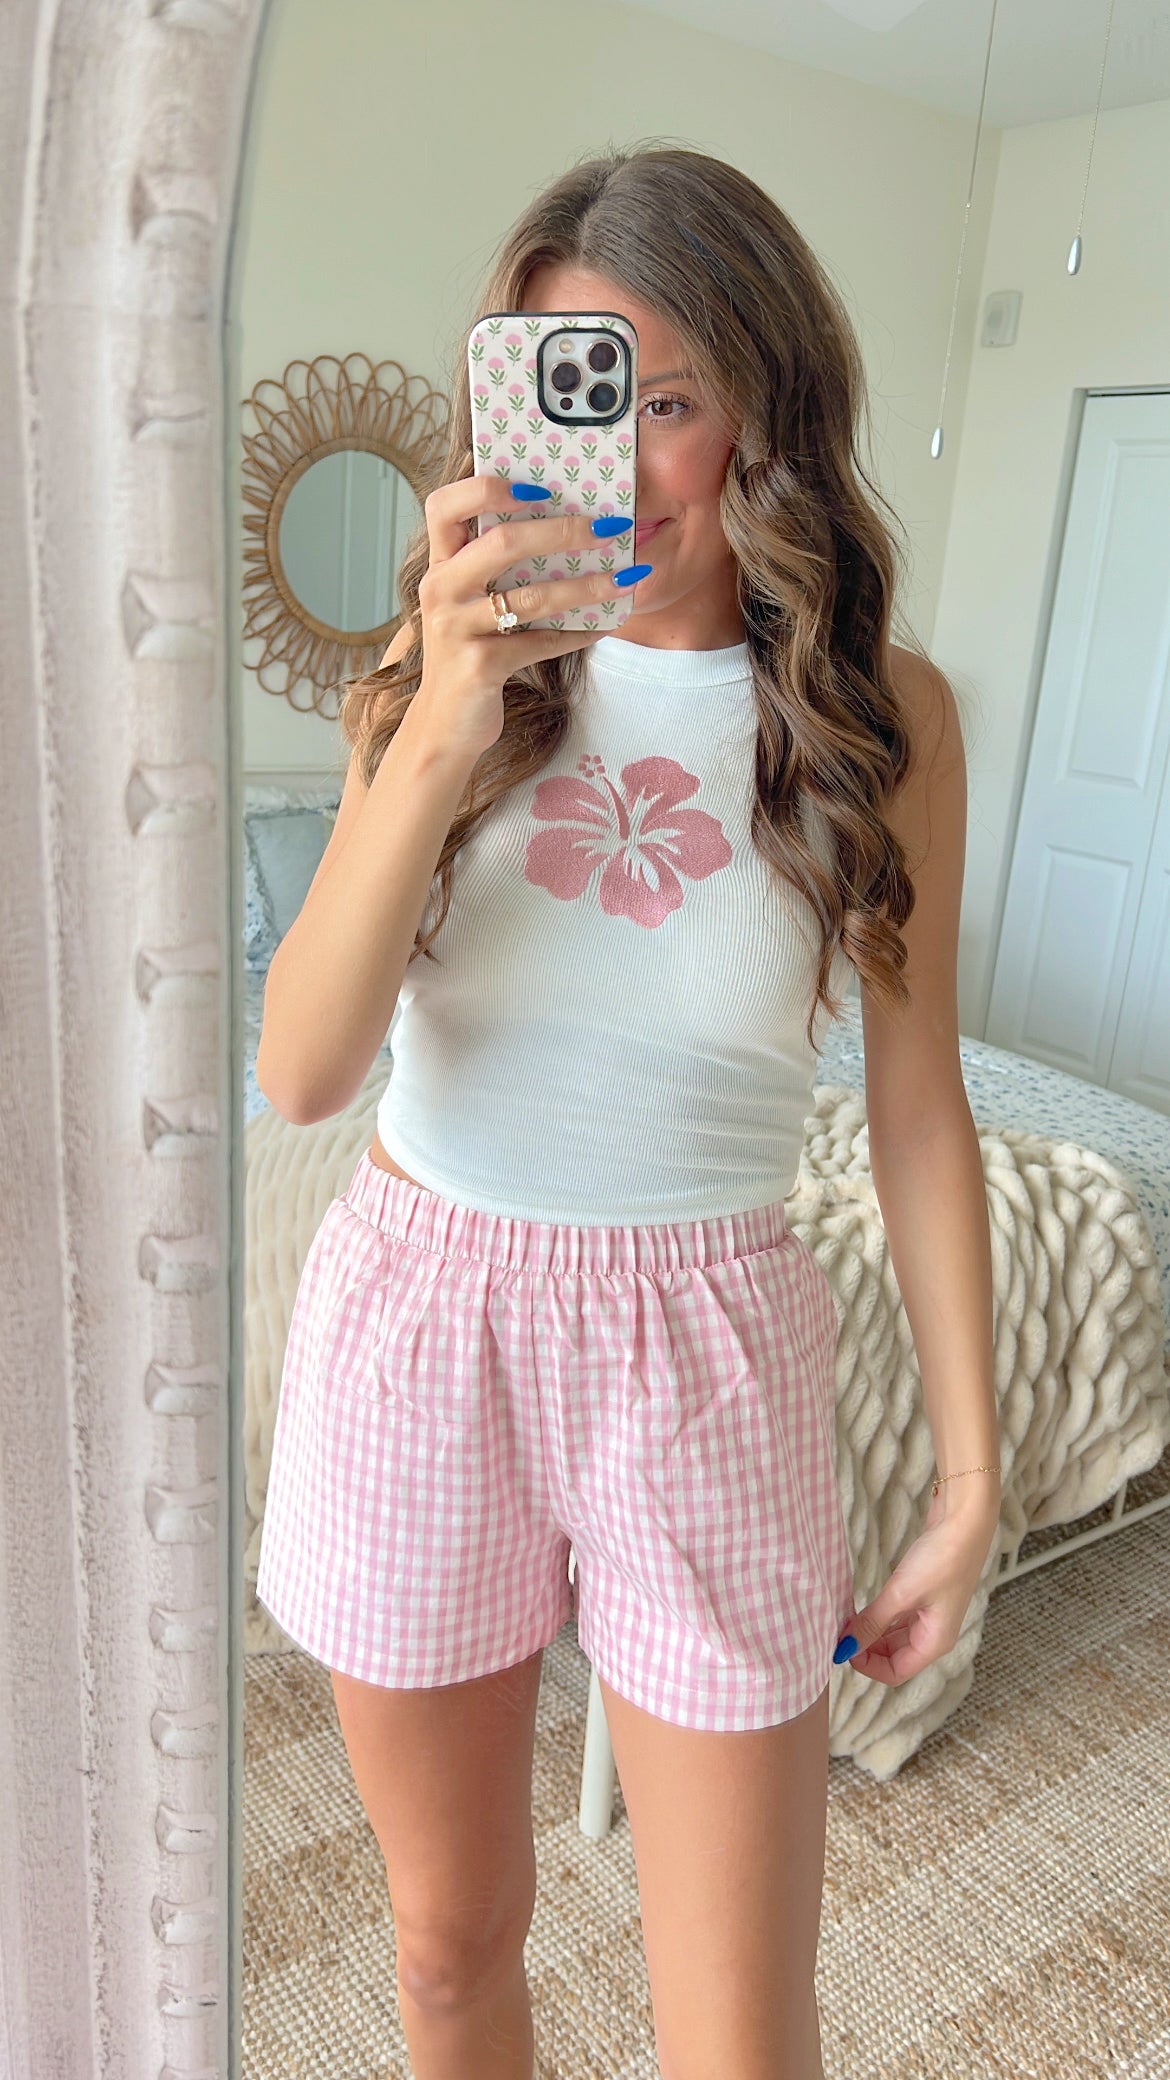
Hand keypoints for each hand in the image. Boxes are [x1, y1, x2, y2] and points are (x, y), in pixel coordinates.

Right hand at [411, 475, 641, 762]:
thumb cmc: (467, 655)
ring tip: (625, 579)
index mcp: (439, 565)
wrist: (444, 727)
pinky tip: (604, 627)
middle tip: (608, 528)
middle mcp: (440, 590)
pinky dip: (578, 634)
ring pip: (531, 596)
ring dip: (585, 586)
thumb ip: (493, 569)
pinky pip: (541, 643)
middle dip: (562, 531)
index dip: (487, 488)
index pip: (444, 505)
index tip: (538, 488)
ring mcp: (456, 629)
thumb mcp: (469, 605)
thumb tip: (568, 527)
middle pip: (500, 542)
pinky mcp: (479, 666)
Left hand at [835, 1484, 999, 1686]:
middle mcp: (934, 1633)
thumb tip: (845, 1648)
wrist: (965, 1521)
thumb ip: (872, 1623)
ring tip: (846, 1618)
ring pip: (894, 1636)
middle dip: (866, 1648)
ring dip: (871, 1632)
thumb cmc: (941, 1560)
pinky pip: (898, 1616)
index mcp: (935, 1642)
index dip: (867, 1666)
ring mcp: (931, 1613)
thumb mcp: (900, 1594)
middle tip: (839, 1630)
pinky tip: (862, 1606)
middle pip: (894, 1656)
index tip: (842, 1647)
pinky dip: (880, 1616)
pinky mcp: (925, 1594)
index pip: (896, 1673)